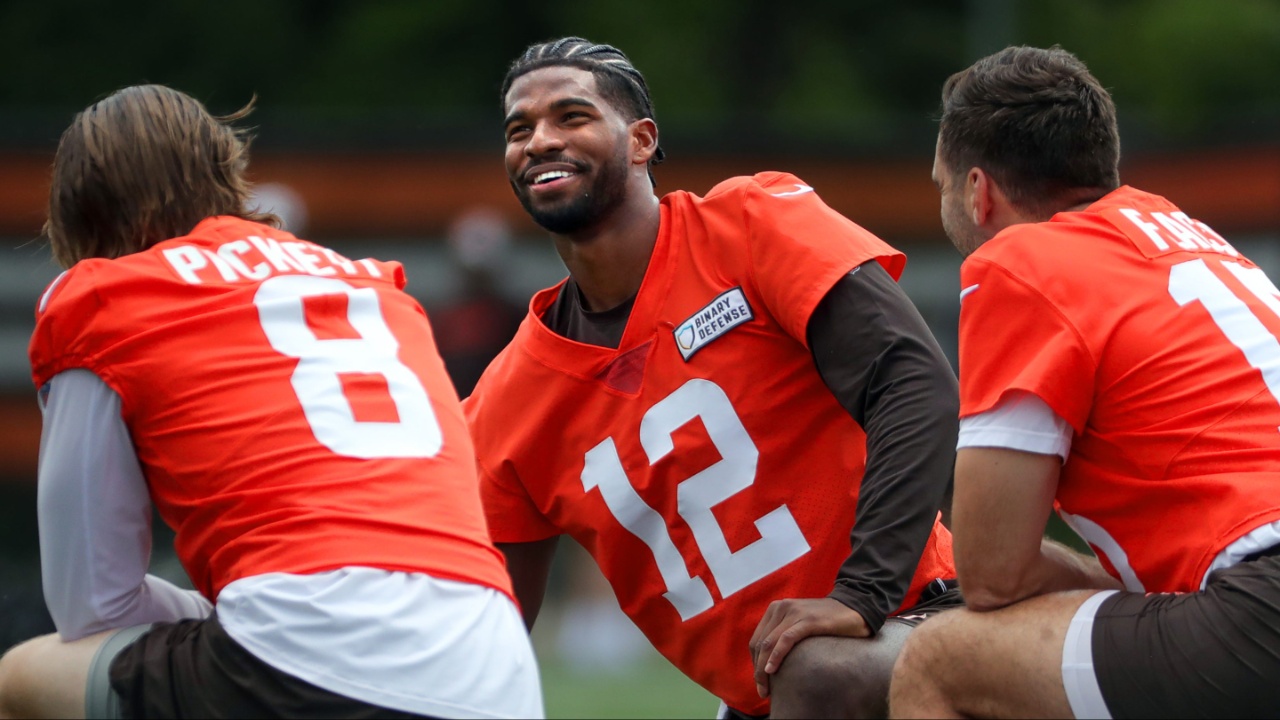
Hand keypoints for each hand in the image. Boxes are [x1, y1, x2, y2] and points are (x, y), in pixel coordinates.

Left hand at [748, 597, 869, 698]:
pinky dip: (776, 656)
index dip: (755, 663)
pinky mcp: (808, 620)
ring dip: (763, 669)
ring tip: (766, 688)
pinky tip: (772, 670)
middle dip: (757, 670)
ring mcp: (794, 612)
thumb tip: (769, 663)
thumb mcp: (799, 624)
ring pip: (769, 643)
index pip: (756, 640)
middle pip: (760, 644)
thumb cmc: (827, 622)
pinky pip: (786, 639)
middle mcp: (781, 608)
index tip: (760, 682)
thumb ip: (784, 635)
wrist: (854, 608)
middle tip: (762, 691)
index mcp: (776, 609)